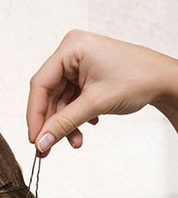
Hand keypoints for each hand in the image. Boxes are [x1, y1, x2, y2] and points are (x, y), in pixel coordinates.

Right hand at [26, 28, 172, 156]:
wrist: (163, 81)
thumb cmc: (137, 80)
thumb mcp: (95, 104)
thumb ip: (64, 124)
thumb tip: (41, 143)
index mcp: (71, 48)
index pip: (40, 85)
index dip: (35, 115)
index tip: (34, 140)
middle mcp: (71, 53)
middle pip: (49, 95)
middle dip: (52, 123)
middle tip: (47, 149)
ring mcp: (78, 64)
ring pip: (60, 101)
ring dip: (65, 124)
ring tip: (76, 142)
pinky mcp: (84, 75)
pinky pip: (70, 100)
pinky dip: (74, 117)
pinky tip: (87, 126)